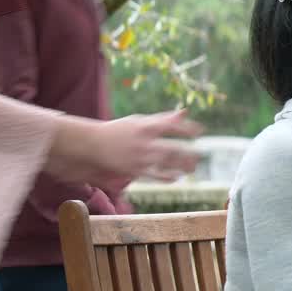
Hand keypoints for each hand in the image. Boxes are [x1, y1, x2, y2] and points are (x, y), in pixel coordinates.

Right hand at [49, 109, 202, 185]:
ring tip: (192, 168)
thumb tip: (186, 112)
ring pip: (164, 164)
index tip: (199, 132)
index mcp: (145, 126)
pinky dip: (166, 177)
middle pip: (171, 148)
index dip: (187, 129)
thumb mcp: (140, 120)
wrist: (91, 143)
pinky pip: (153, 176)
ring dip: (181, 166)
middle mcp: (143, 142)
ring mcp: (138, 157)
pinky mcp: (132, 170)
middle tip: (199, 155)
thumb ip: (164, 118)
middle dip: (187, 153)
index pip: (171, 126)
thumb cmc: (120, 130)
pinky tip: (176, 177)